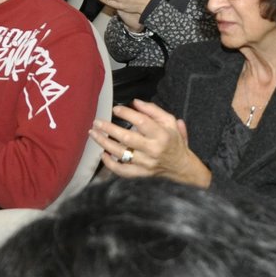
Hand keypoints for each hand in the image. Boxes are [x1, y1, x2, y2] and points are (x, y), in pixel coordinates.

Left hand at [90, 100, 209, 184]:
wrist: (181, 167)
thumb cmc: (174, 142)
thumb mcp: (170, 122)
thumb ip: (153, 110)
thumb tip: (135, 102)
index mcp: (162, 135)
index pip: (142, 122)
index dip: (126, 114)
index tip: (115, 109)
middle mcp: (154, 150)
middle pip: (127, 138)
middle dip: (109, 129)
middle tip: (97, 122)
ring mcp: (146, 164)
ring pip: (121, 154)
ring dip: (104, 143)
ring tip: (94, 134)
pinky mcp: (141, 174)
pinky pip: (122, 171)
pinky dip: (110, 164)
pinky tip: (103, 154)